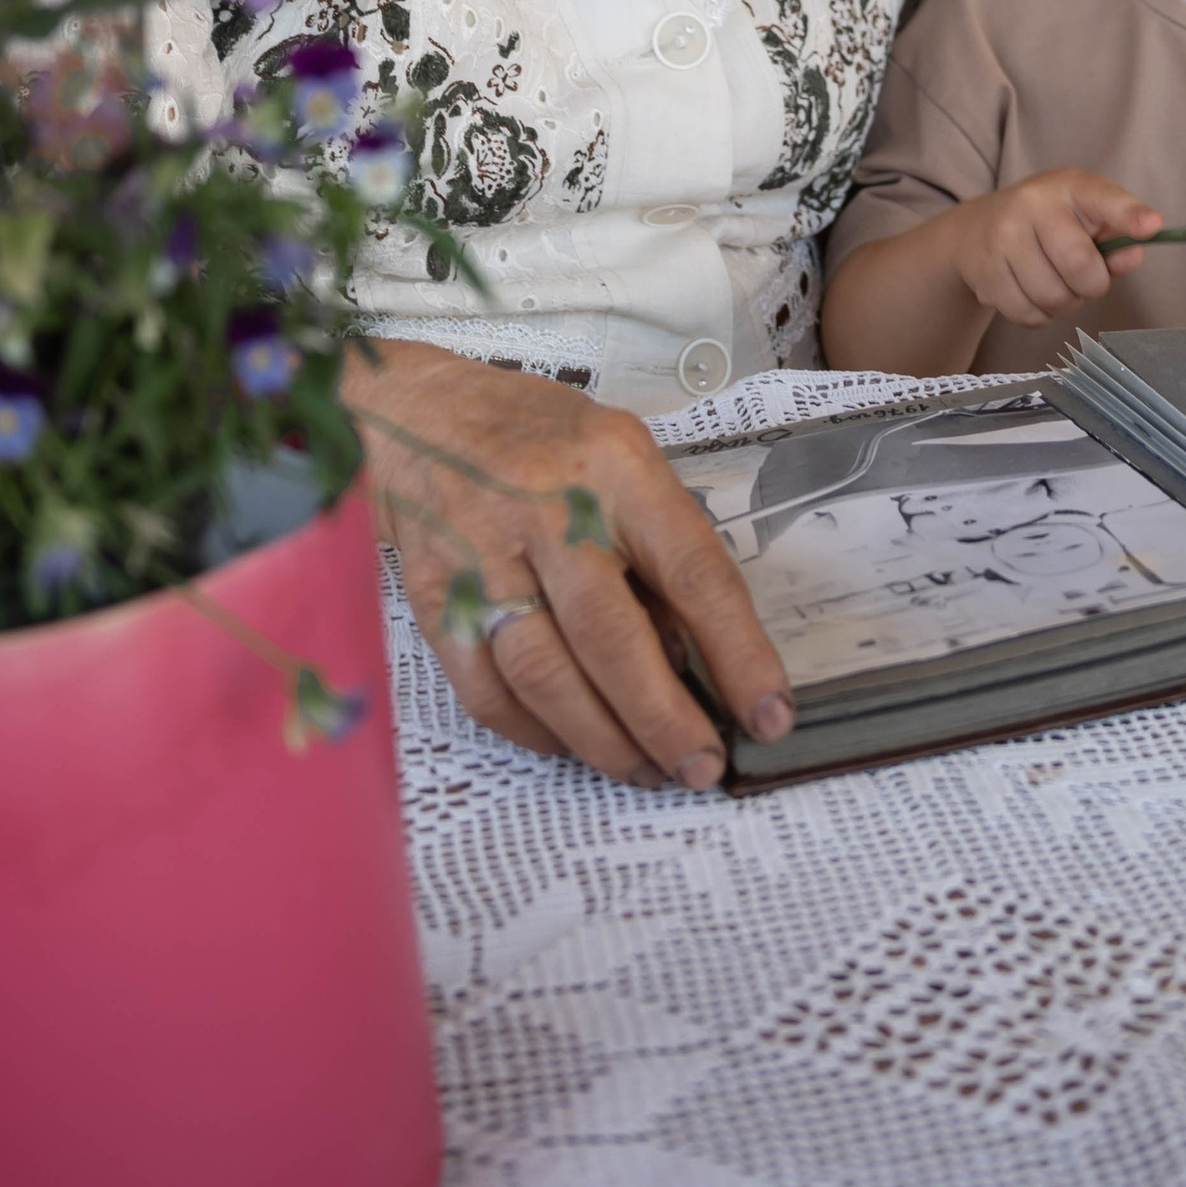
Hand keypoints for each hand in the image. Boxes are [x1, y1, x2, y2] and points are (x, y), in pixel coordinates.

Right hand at [344, 342, 791, 791]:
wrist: (417, 416)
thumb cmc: (540, 440)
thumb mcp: (624, 459)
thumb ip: (659, 546)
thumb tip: (695, 659)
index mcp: (616, 468)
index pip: (691, 571)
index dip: (738, 652)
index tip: (769, 713)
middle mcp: (547, 510)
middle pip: (610, 637)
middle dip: (663, 718)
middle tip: (702, 767)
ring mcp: (481, 556)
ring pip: (544, 675)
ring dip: (603, 739)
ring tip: (646, 770)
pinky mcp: (431, 596)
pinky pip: (484, 689)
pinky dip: (532, 731)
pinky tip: (570, 745)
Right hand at [947, 170, 1164, 331]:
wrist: (974, 230)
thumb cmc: (1045, 224)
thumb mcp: (1082, 218)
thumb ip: (1114, 239)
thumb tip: (1132, 257)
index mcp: (1068, 187)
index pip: (1102, 198)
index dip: (1127, 214)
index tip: (1150, 225)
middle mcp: (1031, 204)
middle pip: (1080, 266)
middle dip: (1092, 286)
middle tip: (1084, 279)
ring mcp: (1002, 237)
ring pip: (1054, 297)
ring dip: (1064, 303)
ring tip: (1054, 283)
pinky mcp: (984, 272)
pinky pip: (1028, 314)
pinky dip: (1038, 315)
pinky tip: (1030, 293)